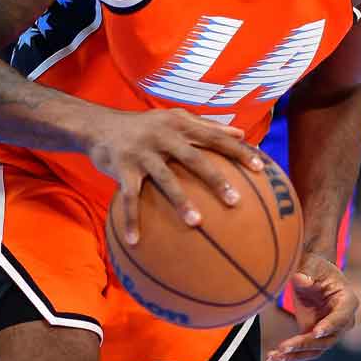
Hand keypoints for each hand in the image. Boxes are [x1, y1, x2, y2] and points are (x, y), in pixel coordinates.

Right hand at [87, 107, 261, 244]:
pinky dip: (131, 219)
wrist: (99, 126)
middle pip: (194, 159)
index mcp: (180, 125)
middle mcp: (163, 136)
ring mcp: (142, 152)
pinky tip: (135, 242)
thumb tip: (241, 133)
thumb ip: (207, 125)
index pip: (214, 137)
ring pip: (165, 179)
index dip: (238, 150)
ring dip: (181, 202)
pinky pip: (129, 198)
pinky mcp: (122, 168)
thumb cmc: (145, 126)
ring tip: (197, 223)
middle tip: (236, 202)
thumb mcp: (174, 118)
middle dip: (216, 179)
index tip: (261, 167)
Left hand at [267, 253, 357, 360]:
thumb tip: (302, 280)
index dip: (330, 325)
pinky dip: (289, 354)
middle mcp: (342, 321)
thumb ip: (308, 271)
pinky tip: (273, 357)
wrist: (312, 273)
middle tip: (285, 346)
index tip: (315, 331)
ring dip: (295, 355)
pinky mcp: (313, 335)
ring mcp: (328, 331)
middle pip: (327, 339)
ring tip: (274, 356)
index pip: (341, 317)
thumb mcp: (313, 264)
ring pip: (315, 349)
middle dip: (306, 344)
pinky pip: (304, 349)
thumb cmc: (316, 266)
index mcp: (347, 301)